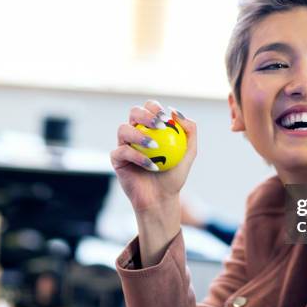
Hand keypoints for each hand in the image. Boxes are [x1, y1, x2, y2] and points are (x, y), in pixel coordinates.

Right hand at [110, 100, 196, 264]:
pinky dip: (137, 157)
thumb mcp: (189, 153)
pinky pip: (122, 151)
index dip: (155, 107)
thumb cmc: (174, 176)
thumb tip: (176, 112)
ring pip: (124, 129)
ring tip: (155, 147)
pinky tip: (151, 165)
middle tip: (159, 125)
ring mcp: (124, 145)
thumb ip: (189, 131)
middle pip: (134, 112)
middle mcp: (135, 133)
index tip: (166, 117)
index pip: (150, 108)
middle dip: (145, 114)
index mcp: (150, 128)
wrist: (161, 199)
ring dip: (139, 134)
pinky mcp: (117, 159)